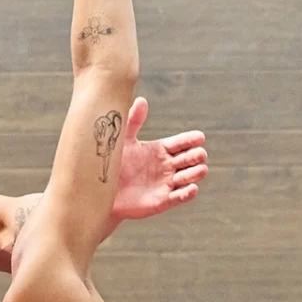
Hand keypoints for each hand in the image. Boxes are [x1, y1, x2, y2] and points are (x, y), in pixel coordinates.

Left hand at [111, 97, 206, 220]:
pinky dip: (189, 193)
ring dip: (196, 173)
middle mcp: (167, 166)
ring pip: (192, 176)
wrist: (101, 191)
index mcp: (160, 149)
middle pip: (192, 158)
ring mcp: (166, 183)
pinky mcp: (163, 200)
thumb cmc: (112, 164)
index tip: (199, 137)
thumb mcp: (123, 140)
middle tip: (196, 155)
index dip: (192, 139)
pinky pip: (181, 197)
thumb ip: (134, 121)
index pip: (183, 142)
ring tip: (195, 171)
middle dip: (198, 156)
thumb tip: (142, 100)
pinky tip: (192, 188)